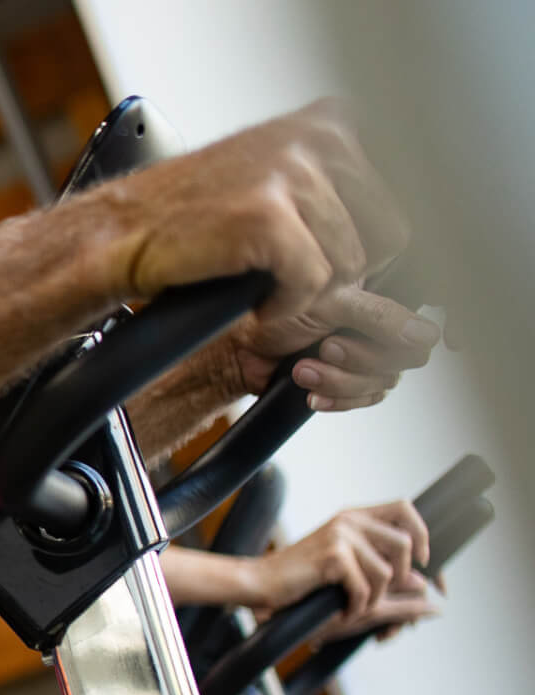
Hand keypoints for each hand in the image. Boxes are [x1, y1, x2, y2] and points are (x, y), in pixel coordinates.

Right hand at [94, 98, 415, 334]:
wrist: (118, 234)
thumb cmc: (194, 218)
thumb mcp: (281, 176)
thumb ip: (344, 187)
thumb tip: (413, 232)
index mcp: (334, 121)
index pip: (402, 204)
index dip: (371, 254)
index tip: (332, 271)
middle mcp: (321, 137)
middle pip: (389, 238)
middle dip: (342, 275)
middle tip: (292, 285)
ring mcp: (294, 174)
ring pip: (349, 268)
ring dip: (306, 295)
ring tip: (263, 288)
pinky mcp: (268, 217)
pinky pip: (310, 286)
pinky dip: (281, 309)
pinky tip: (250, 299)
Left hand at [228, 283, 440, 410]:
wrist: (237, 349)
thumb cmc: (273, 313)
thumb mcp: (328, 304)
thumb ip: (379, 316)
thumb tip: (425, 335)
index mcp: (380, 294)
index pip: (432, 309)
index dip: (451, 324)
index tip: (457, 341)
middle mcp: (379, 324)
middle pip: (407, 355)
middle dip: (362, 360)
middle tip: (326, 349)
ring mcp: (366, 353)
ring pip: (384, 380)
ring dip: (341, 381)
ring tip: (304, 370)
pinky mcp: (349, 379)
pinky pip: (364, 398)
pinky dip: (337, 399)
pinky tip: (312, 394)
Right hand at [250, 502, 436, 636]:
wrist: (260, 583)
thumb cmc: (301, 579)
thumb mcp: (345, 568)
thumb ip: (383, 568)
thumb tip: (423, 583)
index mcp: (354, 517)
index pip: (405, 508)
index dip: (423, 536)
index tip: (424, 564)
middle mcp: (349, 520)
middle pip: (405, 543)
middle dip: (402, 576)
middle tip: (385, 594)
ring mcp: (340, 536)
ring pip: (387, 572)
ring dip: (375, 599)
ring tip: (356, 606)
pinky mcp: (332, 556)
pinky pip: (365, 588)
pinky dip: (357, 607)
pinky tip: (343, 610)